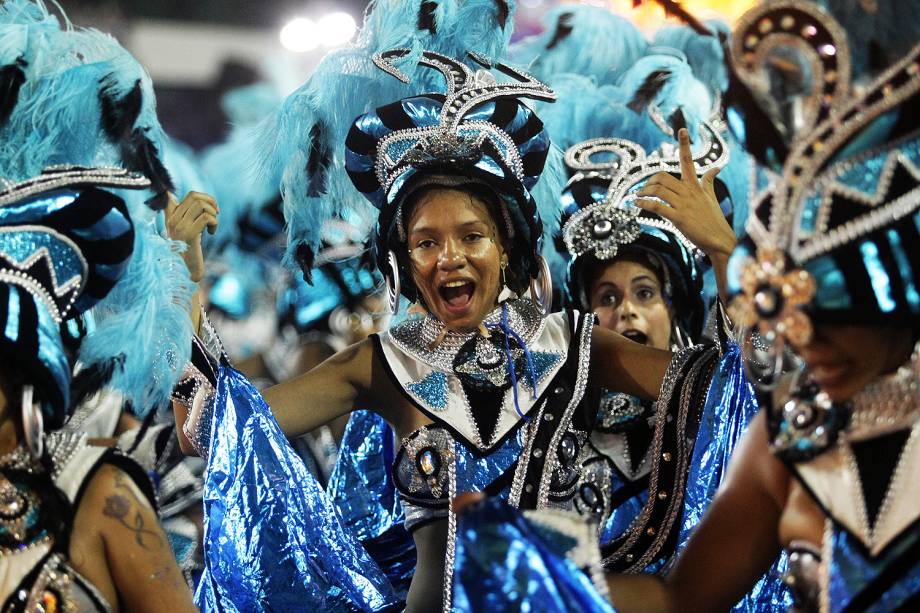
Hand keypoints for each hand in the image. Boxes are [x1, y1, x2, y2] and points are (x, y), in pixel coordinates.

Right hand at [165, 191, 218, 282]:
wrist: (185, 270)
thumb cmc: (187, 250)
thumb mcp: (182, 229)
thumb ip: (180, 214)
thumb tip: (174, 195)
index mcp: (171, 217)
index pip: (182, 195)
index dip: (201, 197)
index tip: (208, 208)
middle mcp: (173, 220)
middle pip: (194, 196)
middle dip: (210, 202)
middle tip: (215, 214)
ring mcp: (180, 226)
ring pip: (200, 204)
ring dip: (212, 213)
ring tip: (212, 225)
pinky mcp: (189, 234)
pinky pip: (206, 217)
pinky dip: (214, 223)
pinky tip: (211, 233)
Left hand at [634, 128, 735, 260]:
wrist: (720, 240)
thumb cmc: (714, 219)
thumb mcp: (712, 197)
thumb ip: (709, 181)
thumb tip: (716, 168)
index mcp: (696, 185)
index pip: (689, 160)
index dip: (685, 144)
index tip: (682, 129)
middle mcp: (689, 191)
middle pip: (663, 176)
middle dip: (649, 181)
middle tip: (643, 189)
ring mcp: (684, 204)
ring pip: (658, 190)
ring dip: (644, 192)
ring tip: (638, 197)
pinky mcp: (678, 218)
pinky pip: (656, 206)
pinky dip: (644, 204)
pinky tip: (637, 204)